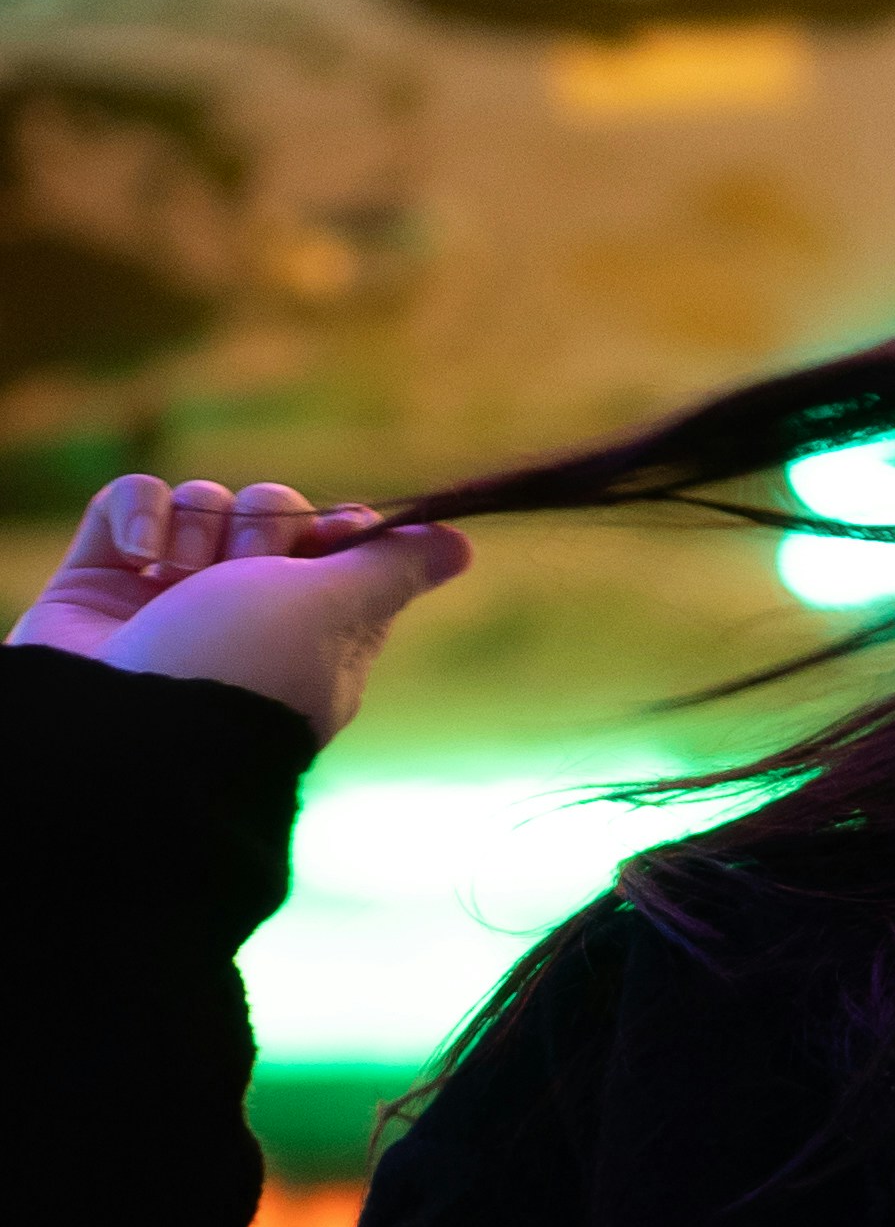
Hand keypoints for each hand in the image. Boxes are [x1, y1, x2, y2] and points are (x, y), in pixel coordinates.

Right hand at [6, 475, 473, 742]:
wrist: (126, 725)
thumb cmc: (247, 668)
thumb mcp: (339, 612)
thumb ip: (394, 570)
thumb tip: (460, 545)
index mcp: (314, 632)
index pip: (338, 547)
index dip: (340, 529)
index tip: (340, 533)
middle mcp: (243, 613)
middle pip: (271, 513)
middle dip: (266, 527)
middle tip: (246, 574)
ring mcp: (170, 598)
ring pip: (202, 503)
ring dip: (197, 525)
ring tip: (176, 578)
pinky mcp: (102, 581)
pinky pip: (130, 501)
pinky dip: (139, 516)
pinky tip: (140, 558)